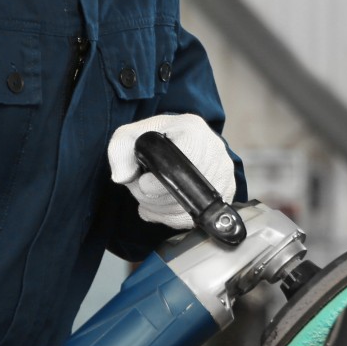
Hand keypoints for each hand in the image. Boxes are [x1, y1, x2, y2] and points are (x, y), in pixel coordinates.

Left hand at [106, 114, 236, 228]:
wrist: (182, 141)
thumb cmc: (157, 138)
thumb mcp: (130, 135)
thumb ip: (120, 151)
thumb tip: (122, 176)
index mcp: (192, 129)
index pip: (179, 164)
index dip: (158, 182)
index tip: (143, 183)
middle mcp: (214, 150)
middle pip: (183, 191)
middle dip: (153, 197)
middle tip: (142, 188)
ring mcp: (223, 173)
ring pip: (188, 209)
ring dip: (161, 209)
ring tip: (152, 195)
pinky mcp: (226, 192)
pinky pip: (196, 217)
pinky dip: (173, 217)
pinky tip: (164, 204)